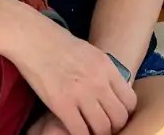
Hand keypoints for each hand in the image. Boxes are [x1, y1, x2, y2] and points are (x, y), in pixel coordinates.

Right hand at [9, 16, 136, 134]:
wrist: (34, 38)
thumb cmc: (59, 44)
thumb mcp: (91, 53)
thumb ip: (104, 73)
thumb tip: (111, 93)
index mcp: (108, 67)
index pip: (130, 101)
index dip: (124, 113)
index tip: (114, 116)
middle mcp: (99, 81)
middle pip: (119, 117)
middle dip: (113, 127)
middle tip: (103, 127)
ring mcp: (81, 93)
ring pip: (102, 128)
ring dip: (97, 133)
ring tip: (89, 130)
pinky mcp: (61, 104)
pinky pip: (79, 131)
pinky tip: (74, 130)